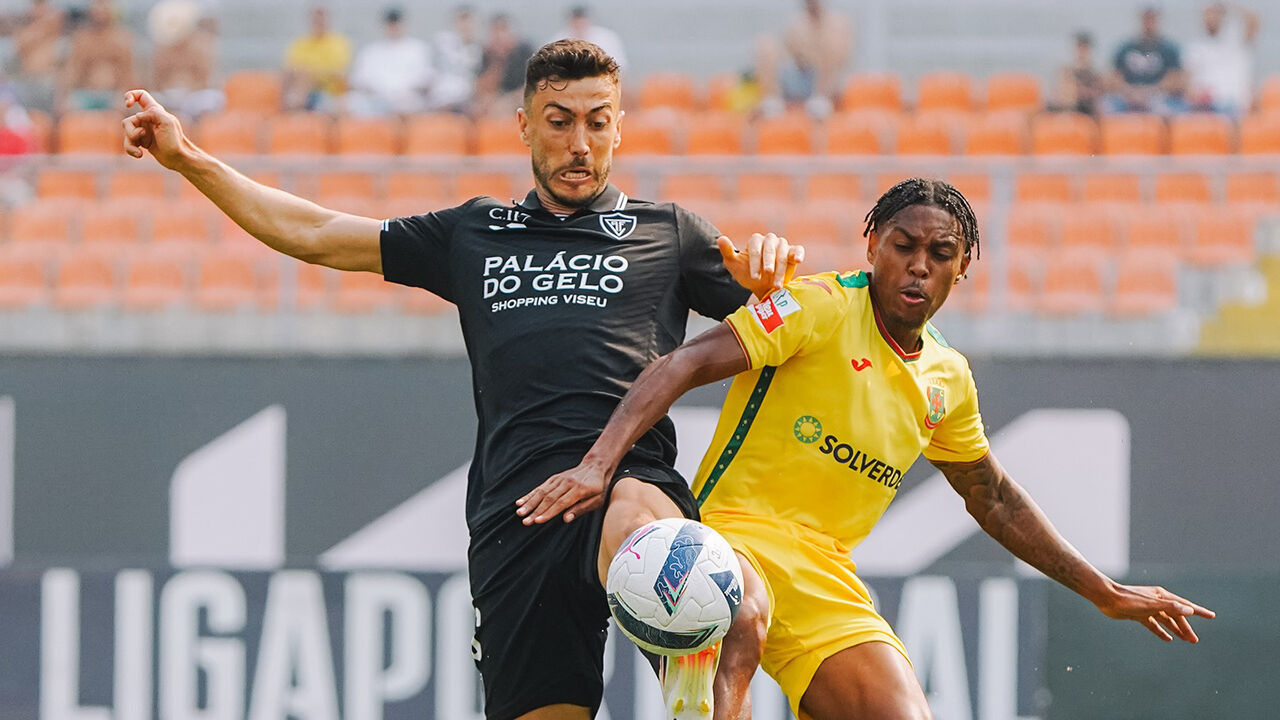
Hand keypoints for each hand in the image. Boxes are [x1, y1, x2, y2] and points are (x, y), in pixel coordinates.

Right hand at [122, 89, 190, 169]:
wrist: (178, 159)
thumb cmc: (175, 141)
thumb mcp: (167, 122)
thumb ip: (152, 113)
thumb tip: (137, 116)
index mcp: (155, 111)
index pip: (141, 96)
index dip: (130, 96)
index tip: (127, 105)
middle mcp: (148, 120)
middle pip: (128, 121)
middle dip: (131, 131)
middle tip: (143, 135)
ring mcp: (144, 131)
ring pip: (127, 134)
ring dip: (130, 143)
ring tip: (140, 152)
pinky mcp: (142, 142)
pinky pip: (129, 144)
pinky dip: (131, 150)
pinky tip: (139, 155)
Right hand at [515, 462, 610, 524]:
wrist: (595, 466)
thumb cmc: (598, 488)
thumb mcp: (597, 500)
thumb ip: (581, 509)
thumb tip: (566, 519)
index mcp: (579, 490)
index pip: (561, 503)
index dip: (548, 513)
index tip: (537, 521)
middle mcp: (567, 483)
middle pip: (548, 498)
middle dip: (535, 511)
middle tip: (525, 521)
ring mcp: (559, 479)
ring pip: (542, 492)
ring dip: (529, 503)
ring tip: (519, 513)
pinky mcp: (554, 478)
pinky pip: (540, 487)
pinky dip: (529, 494)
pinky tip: (520, 501)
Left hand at [717, 233, 804, 298]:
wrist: (763, 287)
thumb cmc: (747, 275)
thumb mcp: (734, 265)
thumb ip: (728, 252)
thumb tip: (721, 239)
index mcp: (755, 240)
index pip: (755, 248)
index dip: (755, 262)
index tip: (754, 276)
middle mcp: (770, 240)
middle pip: (770, 248)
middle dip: (769, 263)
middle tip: (767, 275)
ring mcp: (783, 245)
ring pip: (783, 253)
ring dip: (781, 269)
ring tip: (777, 285)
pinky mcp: (794, 252)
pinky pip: (798, 250)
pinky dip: (798, 254)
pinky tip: (798, 260)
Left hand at [1095, 582, 1214, 642]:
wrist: (1105, 597)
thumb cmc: (1128, 599)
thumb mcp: (1151, 605)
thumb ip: (1170, 607)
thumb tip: (1189, 611)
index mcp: (1162, 596)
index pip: (1184, 605)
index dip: (1198, 611)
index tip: (1212, 616)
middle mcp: (1156, 601)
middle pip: (1175, 616)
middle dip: (1185, 627)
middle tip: (1194, 641)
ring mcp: (1147, 607)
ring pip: (1166, 621)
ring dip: (1175, 630)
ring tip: (1186, 640)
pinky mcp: (1138, 614)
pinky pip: (1154, 624)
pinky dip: (1161, 631)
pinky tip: (1168, 639)